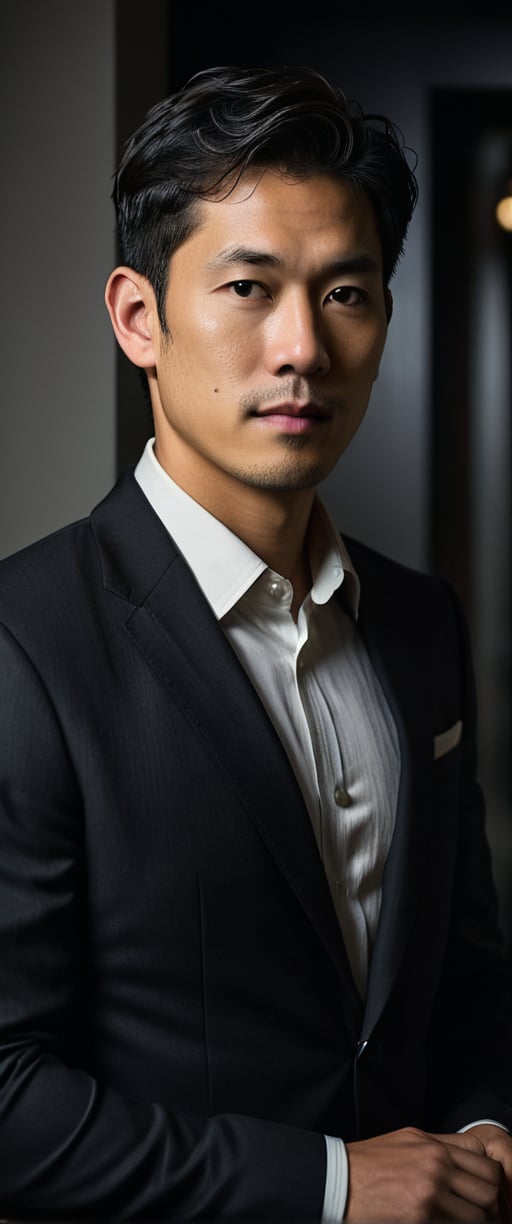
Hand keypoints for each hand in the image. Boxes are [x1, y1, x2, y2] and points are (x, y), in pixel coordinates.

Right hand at [345, 1125, 503, 1221]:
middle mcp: (437, 1166)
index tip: (483, 1191)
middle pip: (488, 1187)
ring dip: (474, 1219)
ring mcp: (430, 1192)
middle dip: (488, 1203)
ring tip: (460, 1220)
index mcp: (434, 1146)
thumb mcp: (407, 1140)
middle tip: (478, 1211)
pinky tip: (443, 1223)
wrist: (339, 1179)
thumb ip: (438, 1147)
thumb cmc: (369, 1162)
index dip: (489, 1179)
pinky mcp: (421, 1217)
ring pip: (478, 1213)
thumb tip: (465, 1157)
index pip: (485, 1161)